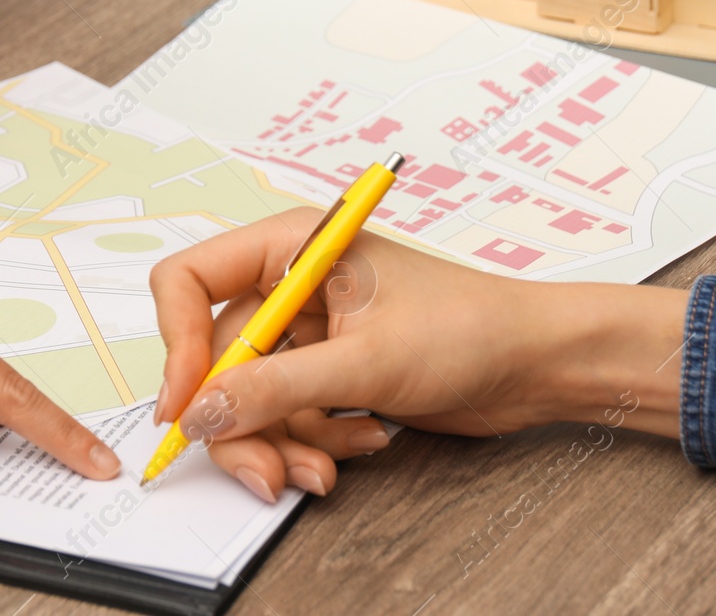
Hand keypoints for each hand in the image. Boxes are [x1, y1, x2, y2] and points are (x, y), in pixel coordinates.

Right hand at [150, 209, 686, 501]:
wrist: (537, 363)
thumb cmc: (471, 327)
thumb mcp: (366, 361)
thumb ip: (277, 388)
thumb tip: (204, 413)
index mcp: (290, 245)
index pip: (189, 281)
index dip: (178, 344)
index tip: (186, 406)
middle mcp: (289, 284)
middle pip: (217, 358)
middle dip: (239, 420)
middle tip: (264, 470)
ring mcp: (308, 332)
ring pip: (251, 397)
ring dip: (282, 442)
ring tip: (326, 466)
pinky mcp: (328, 371)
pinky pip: (287, 415)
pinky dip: (316, 440)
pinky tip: (365, 437)